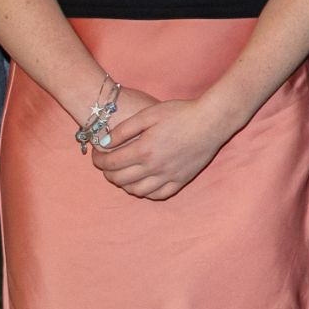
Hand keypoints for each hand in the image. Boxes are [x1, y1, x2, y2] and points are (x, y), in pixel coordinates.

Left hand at [93, 95, 239, 200]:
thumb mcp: (148, 114)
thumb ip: (123, 130)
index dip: (98, 160)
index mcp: (143, 150)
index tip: (96, 155)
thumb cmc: (180, 113)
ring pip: (137, 191)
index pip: (111, 163)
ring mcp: (169, 176)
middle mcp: (154, 167)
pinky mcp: (182, 180)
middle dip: (108, 173)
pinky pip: (159, 195)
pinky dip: (146, 193)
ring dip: (124, 185)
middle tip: (107, 164)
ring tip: (123, 174)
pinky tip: (143, 183)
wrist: (212, 121)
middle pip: (120, 179)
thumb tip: (103, 143)